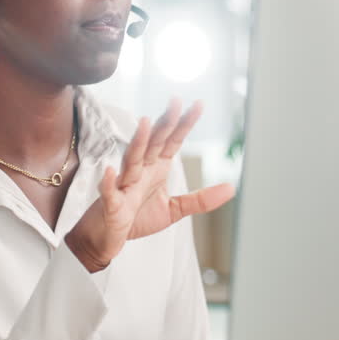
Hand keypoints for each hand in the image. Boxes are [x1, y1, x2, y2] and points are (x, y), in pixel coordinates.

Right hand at [65, 99, 234, 272]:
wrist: (107, 237)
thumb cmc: (135, 218)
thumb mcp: (174, 210)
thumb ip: (201, 199)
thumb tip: (232, 188)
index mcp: (155, 169)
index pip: (172, 142)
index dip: (184, 124)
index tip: (198, 104)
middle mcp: (140, 172)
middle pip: (153, 143)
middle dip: (165, 123)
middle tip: (176, 102)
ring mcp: (124, 186)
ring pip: (131, 160)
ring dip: (138, 142)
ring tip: (145, 123)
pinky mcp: (112, 205)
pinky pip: (109, 192)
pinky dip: (108, 182)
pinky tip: (110, 171)